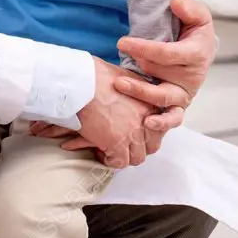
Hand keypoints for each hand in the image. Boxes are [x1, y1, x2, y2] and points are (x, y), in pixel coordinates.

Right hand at [32, 58, 153, 168]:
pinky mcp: (117, 142)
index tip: (134, 133)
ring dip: (124, 156)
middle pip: (151, 146)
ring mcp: (133, 132)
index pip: (158, 129)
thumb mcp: (125, 75)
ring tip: (110, 149)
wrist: (79, 81)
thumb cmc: (95, 74)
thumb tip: (134, 96)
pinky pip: (119, 162)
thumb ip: (136, 88)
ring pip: (136, 157)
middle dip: (138, 148)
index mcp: (150, 102)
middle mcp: (146, 119)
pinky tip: (99, 150)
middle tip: (123, 145)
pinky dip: (110, 160)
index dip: (146, 134)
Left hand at [115, 0, 215, 136]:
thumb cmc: (194, 29)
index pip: (166, 53)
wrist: (199, 46)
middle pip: (161, 74)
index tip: (121, 42)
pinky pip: (173, 118)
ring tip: (120, 85)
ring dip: (141, 93)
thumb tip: (176, 3)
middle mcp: (193, 77)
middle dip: (139, 66)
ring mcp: (185, 92)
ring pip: (164, 98)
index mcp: (196, 54)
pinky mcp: (179, 103)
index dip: (143, 48)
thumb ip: (189, 7)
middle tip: (120, 59)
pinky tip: (146, 124)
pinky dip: (162, 123)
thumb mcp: (197, 13)